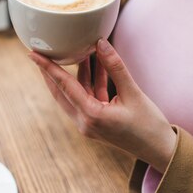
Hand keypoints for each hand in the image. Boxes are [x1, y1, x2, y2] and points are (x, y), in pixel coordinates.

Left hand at [28, 39, 176, 172]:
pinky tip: (97, 64)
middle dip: (52, 70)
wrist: (160, 150)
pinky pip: (87, 97)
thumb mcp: (133, 92)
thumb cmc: (149, 124)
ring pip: (75, 93)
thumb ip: (115, 67)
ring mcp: (89, 124)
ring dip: (79, 72)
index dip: (48, 67)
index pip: (64, 86)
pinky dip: (91, 81)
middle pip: (61, 91)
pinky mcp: (96, 122)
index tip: (32, 54)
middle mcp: (85, 122)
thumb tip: (100, 43)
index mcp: (91, 116)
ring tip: (80, 49)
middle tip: (42, 50)